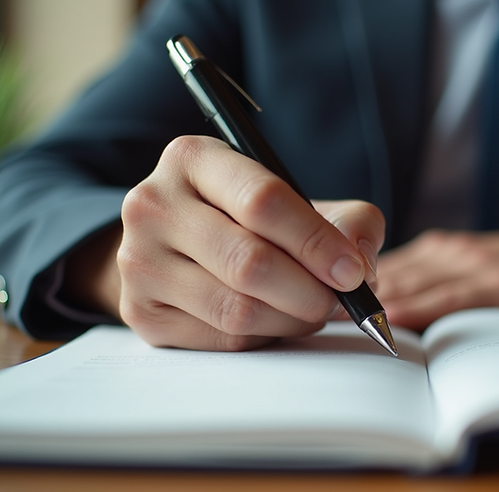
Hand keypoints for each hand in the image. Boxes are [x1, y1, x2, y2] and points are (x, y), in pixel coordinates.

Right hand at [66, 135, 383, 350]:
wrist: (181, 248)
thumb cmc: (252, 221)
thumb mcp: (300, 201)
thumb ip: (349, 221)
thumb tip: (360, 263)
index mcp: (193, 158)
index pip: (262, 200)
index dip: (316, 241)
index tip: (353, 272)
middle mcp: (153, 204)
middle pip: (249, 261)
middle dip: (309, 291)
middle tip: (337, 301)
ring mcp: (138, 261)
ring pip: (236, 309)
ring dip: (291, 320)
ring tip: (311, 311)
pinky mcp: (140, 313)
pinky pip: (220, 339)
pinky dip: (263, 337)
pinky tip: (274, 321)